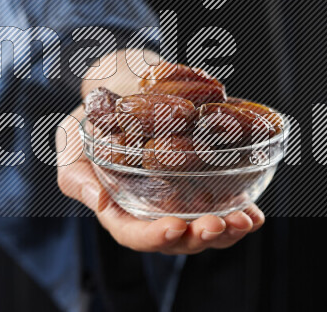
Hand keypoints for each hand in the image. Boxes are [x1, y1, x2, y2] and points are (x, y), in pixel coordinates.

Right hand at [56, 50, 265, 253]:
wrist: (124, 87)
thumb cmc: (92, 119)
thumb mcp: (70, 140)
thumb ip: (75, 174)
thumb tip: (98, 201)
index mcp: (117, 208)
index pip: (134, 234)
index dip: (155, 236)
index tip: (176, 225)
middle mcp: (150, 211)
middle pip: (176, 239)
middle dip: (200, 237)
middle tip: (220, 224)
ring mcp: (178, 201)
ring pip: (203, 229)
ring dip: (228, 231)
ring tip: (246, 221)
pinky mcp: (201, 185)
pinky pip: (223, 207)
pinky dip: (241, 213)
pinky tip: (256, 212)